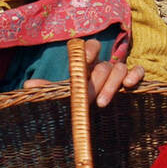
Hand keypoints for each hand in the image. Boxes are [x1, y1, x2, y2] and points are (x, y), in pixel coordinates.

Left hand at [23, 38, 145, 107]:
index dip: (88, 50)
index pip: (90, 46)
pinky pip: (138, 70)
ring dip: (111, 85)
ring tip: (101, 104)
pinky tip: (129, 86)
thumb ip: (48, 89)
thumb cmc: (77, 103)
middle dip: (95, 81)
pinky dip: (135, 75)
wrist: (95, 121)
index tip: (85, 61)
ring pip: (119, 68)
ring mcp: (119, 72)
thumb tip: (28, 84)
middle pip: (102, 64)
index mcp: (86, 64)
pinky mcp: (133, 80)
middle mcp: (103, 65)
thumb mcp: (62, 96)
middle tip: (87, 99)